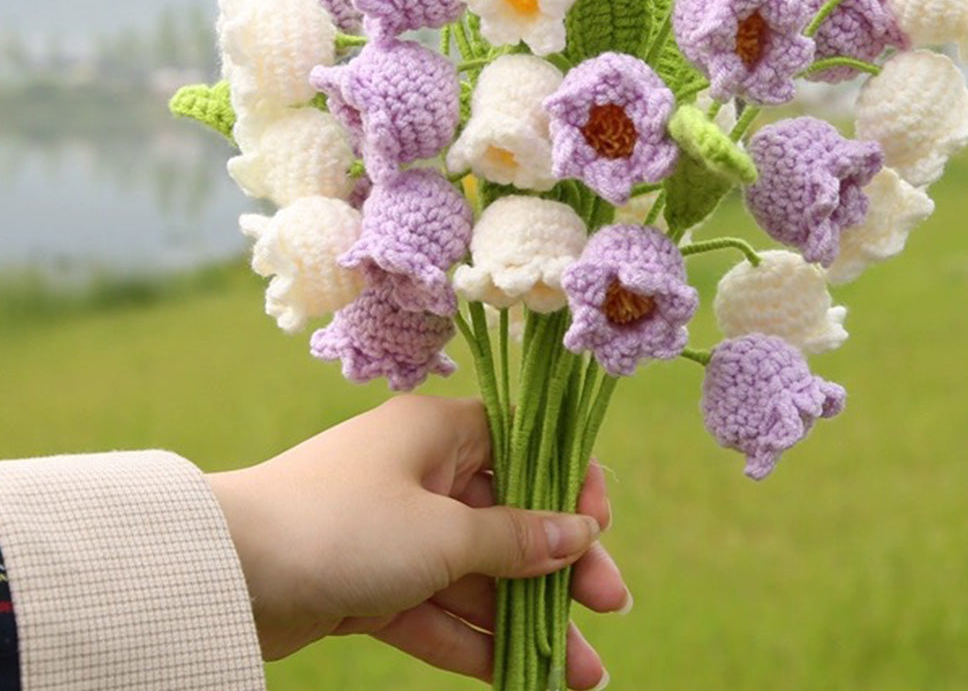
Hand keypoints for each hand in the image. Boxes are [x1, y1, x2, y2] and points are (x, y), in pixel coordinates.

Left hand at [207, 395, 625, 687]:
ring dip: (525, 619)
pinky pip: (436, 610)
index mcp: (439, 432)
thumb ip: (514, 538)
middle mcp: (422, 474)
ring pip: (476, 575)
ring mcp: (395, 532)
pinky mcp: (370, 584)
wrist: (224, 575)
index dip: (568, 482)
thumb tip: (577, 534)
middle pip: (508, 518)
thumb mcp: (441, 533)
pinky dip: (474, 641)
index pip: (523, 446)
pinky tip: (521, 676)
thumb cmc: (342, 527)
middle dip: (559, 567)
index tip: (599, 527)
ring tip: (584, 674)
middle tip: (612, 608)